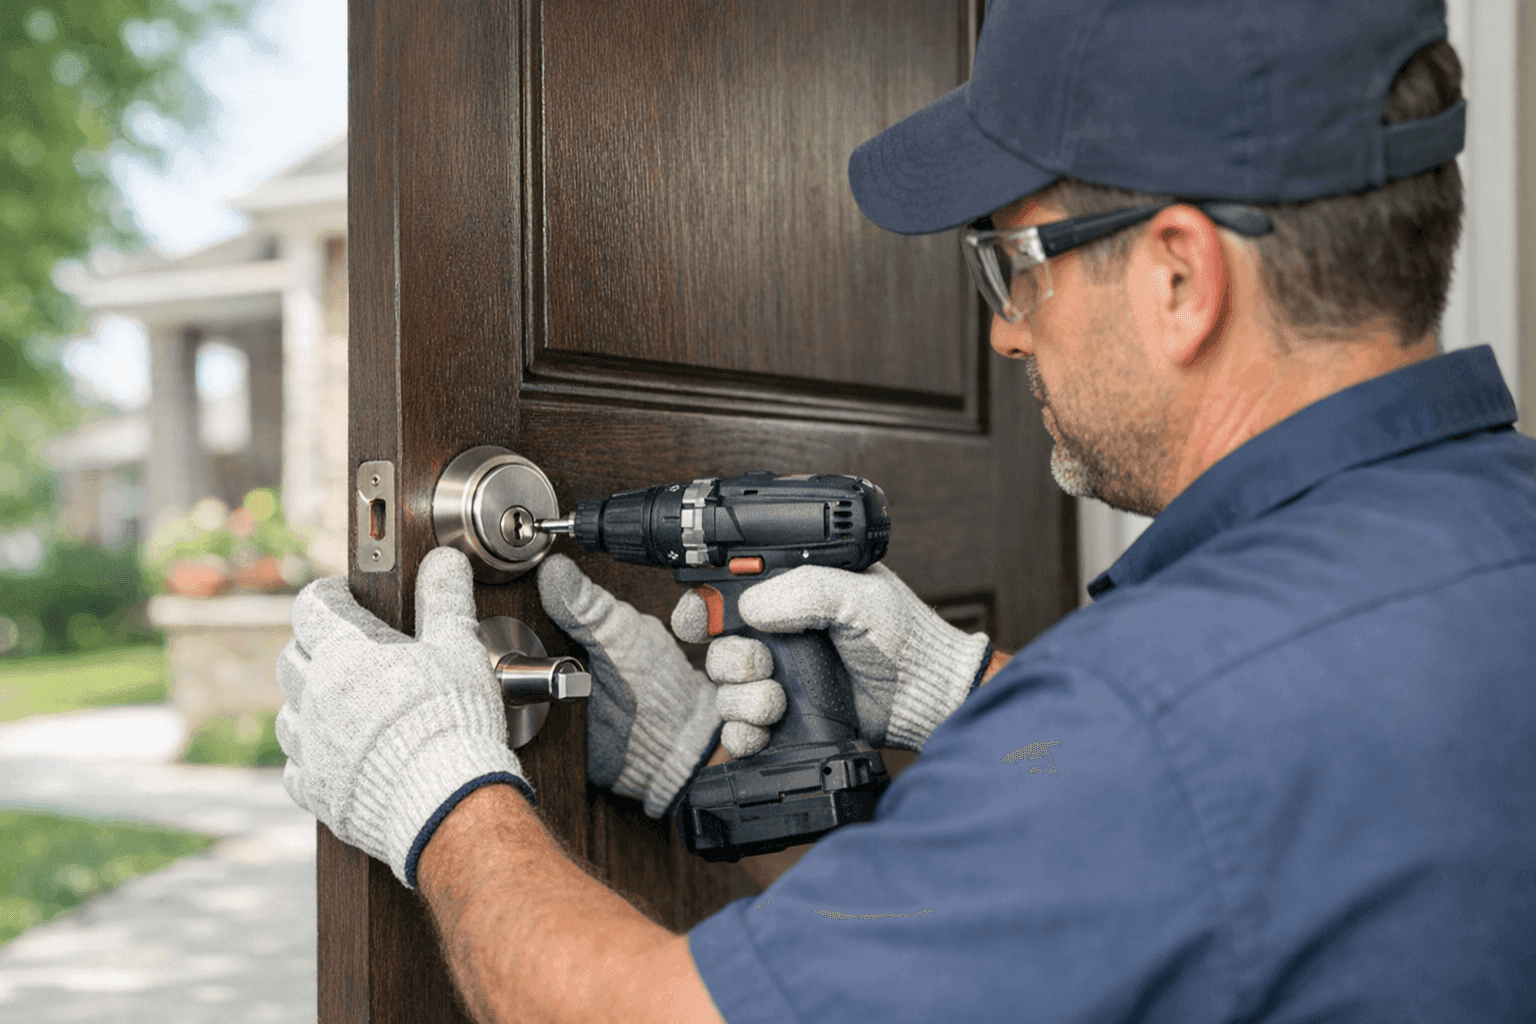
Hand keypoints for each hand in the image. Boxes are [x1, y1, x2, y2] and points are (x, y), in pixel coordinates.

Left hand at [276, 547, 530, 888]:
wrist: (445, 802)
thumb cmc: (454, 720)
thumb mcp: (460, 648)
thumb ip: (446, 599)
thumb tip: (445, 560)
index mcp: (345, 653)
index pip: (311, 605)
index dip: (327, 595)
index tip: (345, 597)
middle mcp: (316, 696)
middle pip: (291, 657)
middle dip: (314, 647)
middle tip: (347, 651)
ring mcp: (311, 746)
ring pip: (287, 712)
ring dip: (308, 703)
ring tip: (343, 706)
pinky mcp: (315, 791)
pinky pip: (297, 767)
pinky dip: (314, 756)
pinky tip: (341, 756)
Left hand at [537, 555, 782, 816]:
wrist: (646, 764)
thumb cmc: (630, 703)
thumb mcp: (609, 644)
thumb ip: (586, 605)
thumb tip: (553, 568)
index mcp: (714, 635)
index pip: (747, 609)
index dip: (725, 622)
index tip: (695, 632)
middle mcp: (740, 668)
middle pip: (769, 652)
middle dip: (738, 666)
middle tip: (714, 677)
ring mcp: (751, 705)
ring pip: (773, 693)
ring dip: (741, 705)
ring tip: (717, 712)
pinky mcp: (758, 740)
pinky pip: (770, 732)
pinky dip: (745, 736)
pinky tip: (725, 736)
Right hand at [674, 564, 991, 751]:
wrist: (927, 695)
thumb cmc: (904, 637)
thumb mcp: (858, 595)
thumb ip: (804, 590)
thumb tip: (749, 607)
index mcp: (789, 596)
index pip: (725, 595)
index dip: (702, 608)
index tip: (698, 622)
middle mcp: (778, 638)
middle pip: (716, 648)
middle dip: (730, 660)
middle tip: (762, 666)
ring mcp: (781, 682)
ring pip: (723, 692)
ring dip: (740, 700)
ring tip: (777, 701)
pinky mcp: (786, 723)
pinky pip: (738, 732)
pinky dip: (741, 734)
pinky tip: (765, 730)